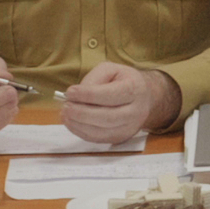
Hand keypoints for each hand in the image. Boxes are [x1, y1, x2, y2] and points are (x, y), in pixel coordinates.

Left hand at [60, 62, 178, 144]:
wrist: (144, 97)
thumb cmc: (123, 81)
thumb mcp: (111, 69)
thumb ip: (94, 79)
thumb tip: (77, 95)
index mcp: (134, 89)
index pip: (110, 95)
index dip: (88, 95)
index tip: (70, 92)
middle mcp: (136, 111)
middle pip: (107, 117)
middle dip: (82, 113)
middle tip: (66, 106)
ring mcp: (129, 127)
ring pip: (101, 131)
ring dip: (79, 124)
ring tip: (65, 114)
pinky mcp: (121, 138)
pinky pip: (98, 139)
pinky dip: (81, 132)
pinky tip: (72, 123)